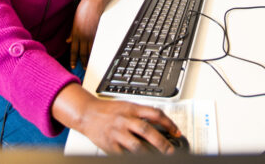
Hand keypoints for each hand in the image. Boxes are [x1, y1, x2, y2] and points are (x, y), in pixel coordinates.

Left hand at [67, 0, 115, 68]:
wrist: (93, 3)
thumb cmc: (84, 10)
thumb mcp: (74, 21)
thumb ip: (71, 33)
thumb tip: (68, 41)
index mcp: (75, 33)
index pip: (73, 49)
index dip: (73, 59)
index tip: (73, 65)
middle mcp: (82, 35)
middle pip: (82, 52)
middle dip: (82, 62)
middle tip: (83, 68)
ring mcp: (90, 35)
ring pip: (89, 50)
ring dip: (89, 59)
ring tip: (89, 65)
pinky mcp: (97, 32)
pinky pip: (96, 45)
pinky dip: (95, 52)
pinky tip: (95, 56)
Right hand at [67, 87, 181, 154]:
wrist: (87, 113)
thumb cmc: (108, 110)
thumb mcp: (127, 106)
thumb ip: (142, 113)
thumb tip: (161, 123)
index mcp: (132, 108)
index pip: (155, 113)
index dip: (169, 123)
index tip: (177, 131)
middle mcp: (125, 119)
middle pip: (147, 130)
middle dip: (162, 142)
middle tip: (171, 150)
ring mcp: (117, 133)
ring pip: (136, 144)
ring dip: (149, 153)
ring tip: (159, 157)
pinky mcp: (110, 145)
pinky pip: (124, 154)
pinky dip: (133, 158)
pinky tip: (140, 159)